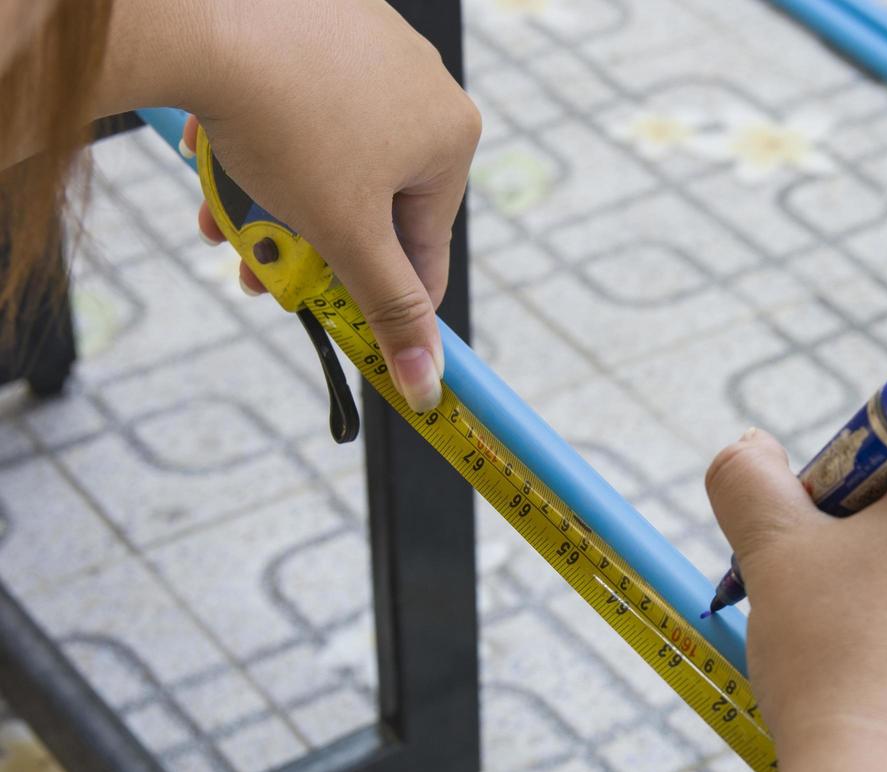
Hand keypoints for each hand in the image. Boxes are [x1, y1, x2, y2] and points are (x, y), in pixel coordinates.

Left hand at [179, 0, 479, 411]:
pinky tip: (218, 155)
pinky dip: (260, 141)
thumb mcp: (345, 236)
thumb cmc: (286, 125)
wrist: (202, 16)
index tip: (341, 327)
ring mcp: (370, 45)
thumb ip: (389, 312)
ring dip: (274, 202)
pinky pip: (297, 104)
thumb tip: (427, 386)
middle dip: (308, 246)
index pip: (424, 247)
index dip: (380, 300)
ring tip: (224, 218)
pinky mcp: (316, 21)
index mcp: (451, 136)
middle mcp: (424, 84)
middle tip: (260, 272)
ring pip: (325, 157)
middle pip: (368, 202)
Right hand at [705, 425, 886, 771]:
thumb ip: (747, 478)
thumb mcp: (773, 547)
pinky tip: (870, 691)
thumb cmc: (838, 656)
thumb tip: (747, 450)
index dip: (839, 474)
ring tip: (833, 649)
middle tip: (807, 589)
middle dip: (858, 536)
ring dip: (880, 592)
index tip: (807, 528)